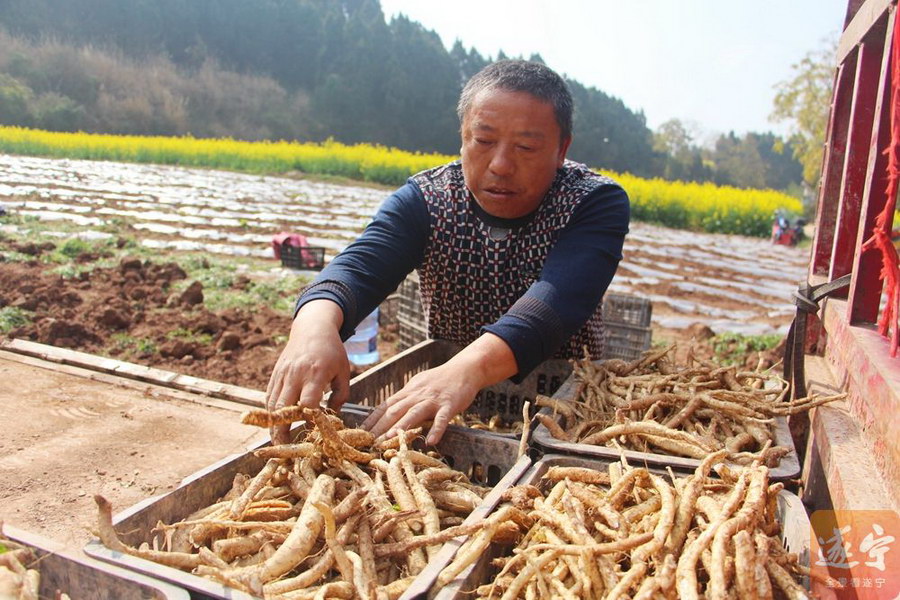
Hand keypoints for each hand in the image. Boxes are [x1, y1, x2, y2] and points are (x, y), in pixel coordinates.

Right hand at [265, 300, 348, 443]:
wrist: (312, 328)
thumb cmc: (333, 352)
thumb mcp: (344, 371)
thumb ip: (341, 395)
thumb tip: (333, 418)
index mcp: (316, 373)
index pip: (307, 402)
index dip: (308, 420)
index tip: (312, 434)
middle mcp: (295, 374)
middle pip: (283, 408)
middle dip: (282, 431)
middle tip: (284, 451)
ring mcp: (282, 374)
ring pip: (272, 405)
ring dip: (273, 426)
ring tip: (277, 444)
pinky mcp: (275, 375)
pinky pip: (269, 397)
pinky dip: (270, 413)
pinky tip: (274, 426)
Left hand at [361, 333, 517, 444]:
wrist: (464, 369)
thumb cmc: (440, 379)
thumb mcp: (418, 385)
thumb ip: (405, 398)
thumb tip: (388, 411)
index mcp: (408, 392)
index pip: (385, 406)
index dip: (372, 419)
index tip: (360, 432)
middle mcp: (417, 395)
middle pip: (395, 411)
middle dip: (380, 426)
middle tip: (369, 442)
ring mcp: (433, 400)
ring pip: (414, 413)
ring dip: (401, 426)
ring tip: (390, 439)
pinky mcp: (450, 405)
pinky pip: (442, 418)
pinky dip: (436, 430)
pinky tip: (431, 441)